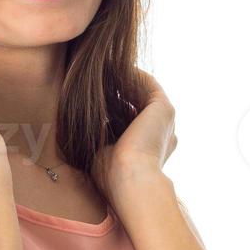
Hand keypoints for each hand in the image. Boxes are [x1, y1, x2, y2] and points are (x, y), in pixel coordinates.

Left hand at [89, 69, 176, 200]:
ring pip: (142, 91)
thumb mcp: (103, 152)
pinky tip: (107, 67)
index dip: (112, 106)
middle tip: (93, 77)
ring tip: (98, 68)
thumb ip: (100, 135)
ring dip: (121, 78)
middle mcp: (162, 133)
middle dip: (116, 89)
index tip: (91, 97)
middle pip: (137, 102)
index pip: (131, 120)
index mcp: (151, 148)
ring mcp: (165, 121)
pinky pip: (146, 83)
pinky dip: (128, 74)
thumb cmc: (111, 177)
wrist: (130, 182)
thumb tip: (84, 120)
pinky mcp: (164, 108)